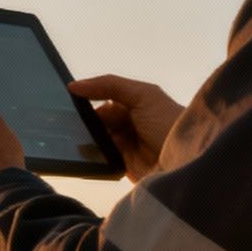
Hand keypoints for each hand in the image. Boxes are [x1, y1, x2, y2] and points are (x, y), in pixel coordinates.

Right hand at [67, 74, 183, 182]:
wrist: (185, 159)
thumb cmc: (167, 121)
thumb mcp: (141, 95)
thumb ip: (109, 85)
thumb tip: (74, 86)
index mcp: (134, 103)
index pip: (102, 99)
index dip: (86, 100)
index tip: (65, 103)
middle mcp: (128, 122)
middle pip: (97, 120)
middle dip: (84, 121)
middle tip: (65, 123)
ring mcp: (124, 144)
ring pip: (95, 139)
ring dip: (85, 138)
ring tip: (69, 137)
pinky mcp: (122, 165)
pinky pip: (100, 158)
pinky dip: (91, 155)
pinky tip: (79, 152)